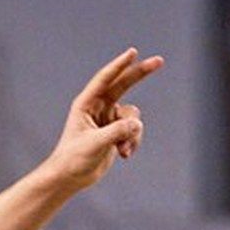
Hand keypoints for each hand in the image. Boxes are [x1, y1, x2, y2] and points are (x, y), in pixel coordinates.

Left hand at [44, 47, 163, 189]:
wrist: (70, 177)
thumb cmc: (73, 159)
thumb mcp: (95, 144)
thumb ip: (116, 132)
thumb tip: (137, 125)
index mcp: (85, 104)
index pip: (104, 80)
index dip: (119, 65)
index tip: (133, 52)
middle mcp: (97, 107)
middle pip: (123, 84)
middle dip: (140, 73)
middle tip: (159, 60)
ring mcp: (108, 119)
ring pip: (133, 116)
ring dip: (133, 133)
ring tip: (123, 149)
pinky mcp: (115, 131)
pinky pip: (134, 130)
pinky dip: (133, 142)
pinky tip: (124, 154)